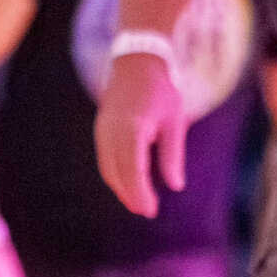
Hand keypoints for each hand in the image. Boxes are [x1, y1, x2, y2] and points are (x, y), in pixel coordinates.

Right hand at [94, 54, 187, 216]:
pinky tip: (128, 183)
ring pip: (108, 168)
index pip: (133, 169)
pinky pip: (105, 159)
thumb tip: (175, 185)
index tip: (151, 210)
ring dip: (121, 188)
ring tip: (138, 202)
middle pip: (117, 173)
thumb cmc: (160, 91)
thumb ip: (173, 153)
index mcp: (132, 128)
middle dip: (131, 195)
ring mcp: (103, 131)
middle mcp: (112, 131)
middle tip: (147, 211)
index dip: (140, 193)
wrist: (135, 64)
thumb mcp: (174, 121)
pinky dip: (116, 175)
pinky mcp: (101, 131)